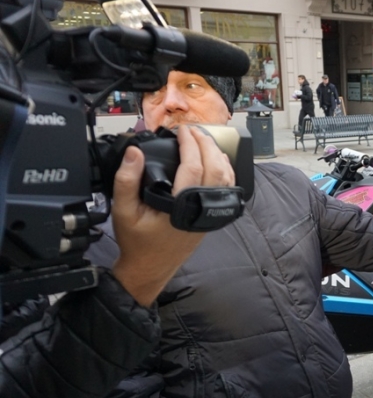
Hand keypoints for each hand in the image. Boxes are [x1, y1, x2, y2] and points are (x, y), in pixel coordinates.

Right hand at [111, 126, 235, 306]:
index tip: (181, 131)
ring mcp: (209, 213)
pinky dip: (225, 171)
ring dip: (218, 155)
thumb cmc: (137, 241)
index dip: (189, 144)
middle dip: (206, 144)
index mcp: (180, 205)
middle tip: (193, 130)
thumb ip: (126, 179)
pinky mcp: (211, 216)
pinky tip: (217, 161)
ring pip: (225, 179)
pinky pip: (225, 190)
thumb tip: (134, 153)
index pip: (193, 167)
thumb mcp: (123, 210)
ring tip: (204, 140)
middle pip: (215, 168)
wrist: (150, 267)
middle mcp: (199, 208)